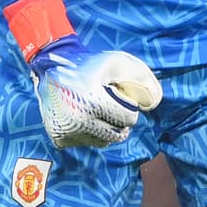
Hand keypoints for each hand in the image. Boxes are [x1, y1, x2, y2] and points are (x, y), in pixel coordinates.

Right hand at [28, 36, 162, 148]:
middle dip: (118, 121)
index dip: (129, 107)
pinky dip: (88, 133)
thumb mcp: (118, 63)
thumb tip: (154, 104)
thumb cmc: (90, 64)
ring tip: (99, 111)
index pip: (128, 119)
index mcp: (93, 102)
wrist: (52, 64)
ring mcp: (67, 131)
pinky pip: (84, 142)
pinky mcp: (58, 136)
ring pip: (101, 141)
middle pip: (115, 134)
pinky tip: (84, 116)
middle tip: (110, 105)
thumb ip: (141, 80)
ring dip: (105, 129)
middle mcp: (78, 121)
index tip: (119, 97)